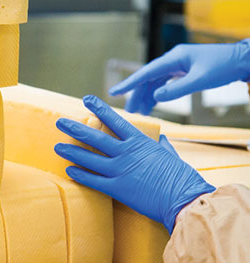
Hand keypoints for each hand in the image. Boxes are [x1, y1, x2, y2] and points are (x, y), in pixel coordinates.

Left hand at [54, 95, 215, 233]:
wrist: (183, 198)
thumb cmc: (179, 177)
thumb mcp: (171, 155)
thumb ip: (162, 146)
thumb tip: (161, 139)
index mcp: (139, 142)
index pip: (115, 120)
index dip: (99, 109)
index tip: (86, 99)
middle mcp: (126, 153)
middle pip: (95, 138)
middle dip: (75, 129)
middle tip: (60, 122)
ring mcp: (120, 170)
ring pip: (90, 158)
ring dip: (72, 152)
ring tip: (57, 147)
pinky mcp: (118, 189)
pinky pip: (93, 181)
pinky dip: (80, 175)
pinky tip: (69, 171)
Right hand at [109, 40, 249, 114]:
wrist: (240, 61)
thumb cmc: (222, 67)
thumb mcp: (199, 80)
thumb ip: (176, 90)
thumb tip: (156, 97)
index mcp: (174, 59)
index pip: (146, 72)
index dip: (129, 83)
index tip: (114, 92)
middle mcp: (172, 61)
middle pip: (148, 80)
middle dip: (137, 95)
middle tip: (129, 112)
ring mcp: (176, 66)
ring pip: (155, 83)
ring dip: (146, 97)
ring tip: (140, 113)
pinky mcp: (181, 72)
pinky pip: (164, 84)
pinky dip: (157, 96)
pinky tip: (152, 106)